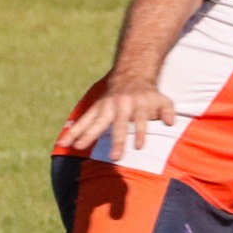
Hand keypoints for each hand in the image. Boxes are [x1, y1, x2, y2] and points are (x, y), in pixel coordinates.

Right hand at [59, 79, 175, 154]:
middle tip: (114, 157)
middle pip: (118, 124)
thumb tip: (170, 122)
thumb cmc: (149, 94)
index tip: (139, 146)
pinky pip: (83, 120)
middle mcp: (121, 106)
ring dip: (86, 134)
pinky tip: (63, 143)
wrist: (132, 75)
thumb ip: (167, 111)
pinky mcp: (96, 108)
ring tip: (75, 147)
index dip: (140, 132)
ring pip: (95, 122)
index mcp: (139, 105)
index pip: (141, 120)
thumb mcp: (163, 100)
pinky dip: (74, 130)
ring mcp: (107, 107)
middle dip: (116, 140)